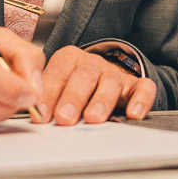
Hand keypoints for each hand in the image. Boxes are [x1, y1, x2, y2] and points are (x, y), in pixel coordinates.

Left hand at [36, 45, 155, 124]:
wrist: (101, 80)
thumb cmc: (73, 88)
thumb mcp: (56, 88)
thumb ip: (46, 99)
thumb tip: (34, 118)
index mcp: (68, 59)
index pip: (57, 72)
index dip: (49, 93)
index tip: (42, 114)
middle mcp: (92, 64)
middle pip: (83, 76)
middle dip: (73, 98)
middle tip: (65, 118)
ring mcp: (114, 74)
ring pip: (111, 81)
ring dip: (101, 100)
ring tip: (93, 118)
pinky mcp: (135, 85)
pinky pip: (143, 88)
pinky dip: (140, 100)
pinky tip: (134, 113)